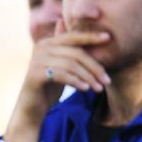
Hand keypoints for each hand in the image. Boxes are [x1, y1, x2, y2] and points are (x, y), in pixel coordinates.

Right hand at [4, 21, 110, 141]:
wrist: (32, 106)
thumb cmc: (49, 86)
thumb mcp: (61, 66)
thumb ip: (70, 50)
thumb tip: (83, 35)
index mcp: (47, 43)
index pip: (72, 36)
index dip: (90, 36)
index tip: (108, 38)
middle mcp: (40, 48)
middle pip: (75, 52)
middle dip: (94, 66)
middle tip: (107, 81)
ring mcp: (36, 60)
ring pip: (70, 65)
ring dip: (88, 77)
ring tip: (98, 89)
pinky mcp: (35, 74)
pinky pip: (61, 75)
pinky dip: (76, 81)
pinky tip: (85, 89)